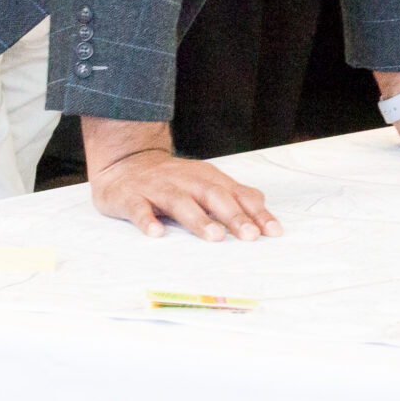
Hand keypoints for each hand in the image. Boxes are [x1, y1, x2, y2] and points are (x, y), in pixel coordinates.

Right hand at [92, 149, 280, 240]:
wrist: (125, 163)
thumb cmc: (174, 180)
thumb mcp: (206, 182)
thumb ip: (233, 196)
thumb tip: (263, 211)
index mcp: (209, 178)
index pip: (238, 195)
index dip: (257, 213)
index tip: (274, 232)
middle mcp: (187, 181)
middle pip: (214, 196)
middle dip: (233, 215)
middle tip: (249, 236)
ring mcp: (158, 188)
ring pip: (180, 202)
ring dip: (198, 219)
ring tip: (214, 237)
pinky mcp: (130, 197)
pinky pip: (138, 209)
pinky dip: (147, 220)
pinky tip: (156, 234)